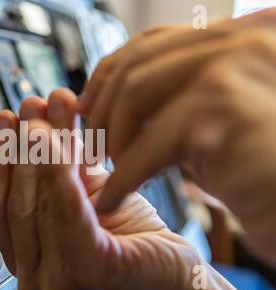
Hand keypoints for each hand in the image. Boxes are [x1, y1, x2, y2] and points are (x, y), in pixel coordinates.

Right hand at [0, 89, 243, 289]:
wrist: (182, 280)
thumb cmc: (138, 247)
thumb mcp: (91, 203)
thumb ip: (65, 177)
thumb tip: (45, 127)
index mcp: (33, 259)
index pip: (0, 206)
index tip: (6, 120)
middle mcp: (36, 276)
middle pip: (15, 203)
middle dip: (19, 147)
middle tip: (31, 107)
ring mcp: (60, 279)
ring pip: (36, 205)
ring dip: (38, 151)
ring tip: (45, 111)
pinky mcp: (92, 269)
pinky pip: (68, 213)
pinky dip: (61, 174)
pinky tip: (62, 141)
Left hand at [80, 9, 275, 263]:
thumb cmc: (259, 168)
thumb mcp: (216, 117)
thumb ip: (176, 95)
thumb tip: (109, 98)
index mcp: (240, 35)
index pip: (152, 42)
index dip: (108, 75)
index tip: (86, 108)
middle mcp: (243, 39)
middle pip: (138, 64)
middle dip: (102, 108)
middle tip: (90, 145)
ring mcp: (237, 68)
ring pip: (135, 94)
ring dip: (113, 140)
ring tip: (112, 171)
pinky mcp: (225, 112)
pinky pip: (149, 145)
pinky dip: (123, 178)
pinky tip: (113, 200)